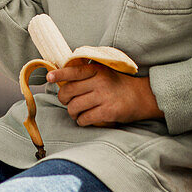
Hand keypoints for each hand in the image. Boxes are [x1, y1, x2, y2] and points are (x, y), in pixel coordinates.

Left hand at [47, 60, 162, 125]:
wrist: (142, 97)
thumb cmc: (118, 85)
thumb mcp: (104, 72)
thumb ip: (86, 74)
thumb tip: (63, 79)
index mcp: (97, 70)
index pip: (73, 71)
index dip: (59, 74)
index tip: (49, 77)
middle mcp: (99, 82)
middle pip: (68, 91)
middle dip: (63, 99)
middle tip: (67, 102)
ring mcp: (103, 97)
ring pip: (74, 107)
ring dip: (72, 113)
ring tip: (77, 113)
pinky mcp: (108, 112)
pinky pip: (84, 119)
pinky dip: (82, 121)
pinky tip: (85, 119)